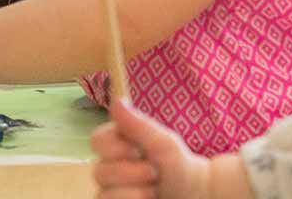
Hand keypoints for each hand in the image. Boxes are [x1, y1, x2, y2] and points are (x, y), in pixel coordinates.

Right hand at [92, 98, 212, 197]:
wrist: (194, 193)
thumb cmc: (178, 165)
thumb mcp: (162, 143)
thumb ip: (138, 124)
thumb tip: (116, 100)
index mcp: (117, 145)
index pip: (97, 140)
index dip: (114, 147)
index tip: (137, 150)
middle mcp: (110, 167)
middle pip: (99, 171)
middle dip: (131, 172)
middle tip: (154, 172)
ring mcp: (111, 190)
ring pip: (103, 193)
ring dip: (133, 192)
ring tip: (154, 190)